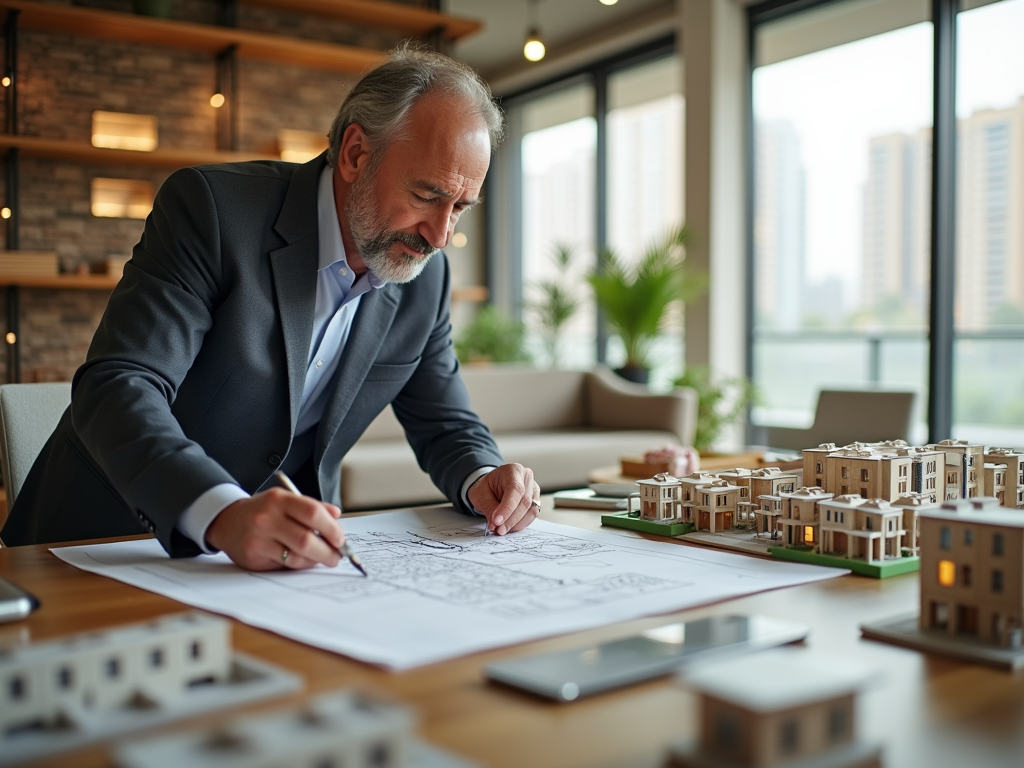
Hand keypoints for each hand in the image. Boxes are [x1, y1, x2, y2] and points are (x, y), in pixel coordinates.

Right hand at [206, 488, 344, 570]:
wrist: (227, 521)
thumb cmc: (264, 511)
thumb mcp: (285, 500)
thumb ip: (312, 507)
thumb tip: (336, 516)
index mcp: (279, 499)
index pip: (312, 513)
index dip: (331, 528)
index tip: (341, 539)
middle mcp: (267, 518)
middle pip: (306, 539)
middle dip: (328, 551)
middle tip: (337, 556)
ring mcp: (258, 539)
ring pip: (296, 556)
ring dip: (315, 560)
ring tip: (322, 558)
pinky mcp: (254, 556)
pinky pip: (284, 565)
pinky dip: (299, 565)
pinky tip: (303, 560)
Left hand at [468, 463, 540, 534]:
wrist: (492, 486)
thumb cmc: (487, 486)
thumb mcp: (480, 494)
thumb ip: (488, 507)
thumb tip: (495, 523)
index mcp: (513, 470)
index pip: (515, 490)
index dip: (507, 508)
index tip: (497, 522)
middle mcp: (527, 477)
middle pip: (524, 502)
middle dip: (510, 519)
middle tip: (498, 530)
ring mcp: (534, 489)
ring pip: (530, 510)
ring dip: (516, 524)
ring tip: (501, 530)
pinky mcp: (535, 500)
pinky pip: (532, 515)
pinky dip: (520, 524)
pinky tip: (509, 527)